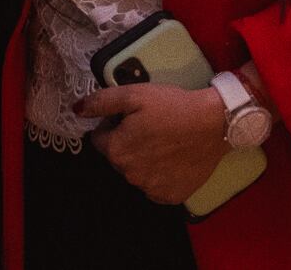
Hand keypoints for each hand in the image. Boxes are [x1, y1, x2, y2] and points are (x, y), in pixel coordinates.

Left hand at [77, 82, 227, 204]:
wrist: (214, 124)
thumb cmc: (173, 106)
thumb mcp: (135, 94)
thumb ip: (101, 102)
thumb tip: (77, 109)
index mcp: (116, 150)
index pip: (100, 139)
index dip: (114, 124)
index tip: (133, 116)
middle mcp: (129, 175)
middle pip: (118, 157)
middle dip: (128, 143)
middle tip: (150, 126)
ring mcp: (149, 188)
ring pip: (136, 172)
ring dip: (144, 159)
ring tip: (165, 141)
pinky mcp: (169, 196)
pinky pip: (155, 185)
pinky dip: (160, 174)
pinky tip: (173, 158)